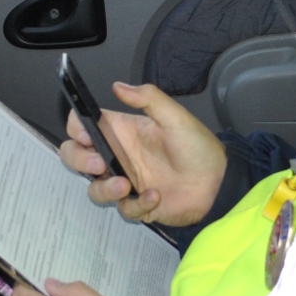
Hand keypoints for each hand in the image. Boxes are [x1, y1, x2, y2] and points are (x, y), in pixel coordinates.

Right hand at [58, 81, 226, 225]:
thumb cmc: (198, 147)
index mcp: (121, 131)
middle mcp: (118, 155)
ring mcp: (125, 181)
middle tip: (98, 164)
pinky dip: (137, 205)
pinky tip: (156, 196)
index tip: (87, 135)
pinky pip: (124, 209)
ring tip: (126, 186)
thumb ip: (149, 98)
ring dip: (104, 189)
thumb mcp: (176, 117)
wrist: (219, 182)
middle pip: (76, 157)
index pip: (82, 125)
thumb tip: (118, 86)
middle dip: (78, 161)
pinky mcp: (137, 205)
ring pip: (94, 188)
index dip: (77, 129)